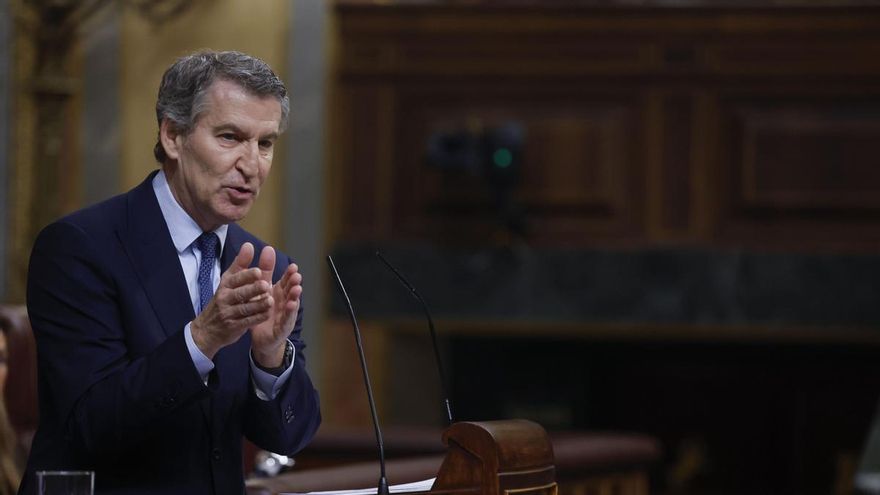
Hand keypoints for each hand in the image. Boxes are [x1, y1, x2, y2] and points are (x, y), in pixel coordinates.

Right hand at [191, 242, 272, 358]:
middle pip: (240, 293)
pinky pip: (246, 322)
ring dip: (258, 304)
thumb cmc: (223, 300)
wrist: (207, 329)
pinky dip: (257, 318)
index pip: (235, 279)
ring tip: (270, 300)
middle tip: (266, 285)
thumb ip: (241, 264)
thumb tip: (249, 245)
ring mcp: (228, 313)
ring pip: (244, 308)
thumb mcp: (228, 281)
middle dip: (253, 289)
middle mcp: (224, 298)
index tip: (258, 271)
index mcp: (225, 285)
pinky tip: (267, 313)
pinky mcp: (232, 327)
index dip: (247, 275)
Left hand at [250, 245, 302, 367]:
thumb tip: (268, 248)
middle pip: (291, 290)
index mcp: (279, 293)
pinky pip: (286, 319)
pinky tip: (290, 306)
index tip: (293, 266)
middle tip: (296, 275)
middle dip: (294, 283)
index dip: (290, 274)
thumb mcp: (262, 289)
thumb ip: (265, 271)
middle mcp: (285, 302)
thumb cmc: (264, 311)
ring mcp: (286, 315)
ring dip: (295, 296)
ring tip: (297, 289)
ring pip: (292, 303)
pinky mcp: (283, 327)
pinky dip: (289, 312)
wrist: (262, 338)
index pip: (286, 281)